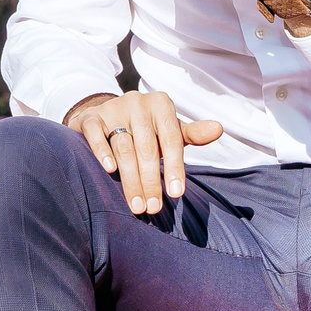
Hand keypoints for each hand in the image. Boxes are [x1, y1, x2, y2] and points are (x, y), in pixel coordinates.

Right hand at [65, 91, 224, 214]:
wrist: (106, 114)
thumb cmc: (146, 129)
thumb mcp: (170, 130)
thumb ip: (193, 134)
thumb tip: (218, 128)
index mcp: (161, 105)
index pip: (172, 140)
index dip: (174, 168)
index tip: (176, 194)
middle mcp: (138, 103)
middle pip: (147, 148)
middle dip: (151, 181)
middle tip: (153, 208)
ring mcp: (113, 108)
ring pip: (123, 147)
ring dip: (130, 179)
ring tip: (136, 205)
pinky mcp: (92, 117)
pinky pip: (96, 134)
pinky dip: (102, 151)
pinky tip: (109, 169)